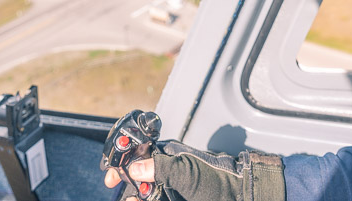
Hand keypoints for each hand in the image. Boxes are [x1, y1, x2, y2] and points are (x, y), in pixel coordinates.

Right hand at [103, 141, 285, 200]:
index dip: (123, 164)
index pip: (138, 155)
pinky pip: (156, 198)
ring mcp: (171, 188)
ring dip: (135, 196)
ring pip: (146, 192)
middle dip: (126, 184)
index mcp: (169, 156)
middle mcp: (168, 172)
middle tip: (119, 190)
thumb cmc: (218, 180)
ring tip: (132, 200)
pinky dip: (147, 200)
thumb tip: (135, 168)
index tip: (111, 175)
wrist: (240, 197)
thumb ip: (160, 167)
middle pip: (138, 177)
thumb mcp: (188, 172)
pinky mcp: (174, 199)